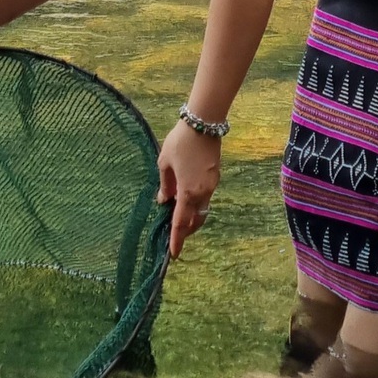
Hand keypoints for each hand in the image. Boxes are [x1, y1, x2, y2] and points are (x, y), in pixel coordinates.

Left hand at [157, 120, 221, 258]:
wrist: (204, 123)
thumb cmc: (180, 141)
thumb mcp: (164, 162)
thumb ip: (165, 185)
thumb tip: (163, 200)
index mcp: (188, 192)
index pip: (181, 222)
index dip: (177, 239)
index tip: (174, 254)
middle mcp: (202, 192)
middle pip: (195, 219)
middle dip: (186, 230)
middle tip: (174, 236)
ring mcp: (211, 185)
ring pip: (201, 208)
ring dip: (191, 216)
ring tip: (177, 215)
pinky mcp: (215, 177)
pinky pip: (205, 196)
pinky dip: (196, 202)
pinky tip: (186, 196)